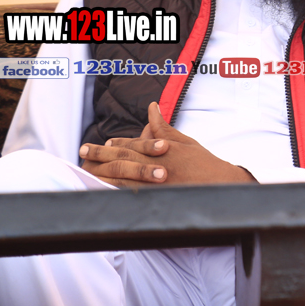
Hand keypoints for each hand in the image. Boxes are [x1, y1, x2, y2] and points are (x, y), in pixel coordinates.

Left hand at [80, 103, 255, 188]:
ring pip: (124, 177)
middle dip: (101, 154)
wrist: (221, 185)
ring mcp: (157, 183)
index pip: (134, 144)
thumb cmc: (203, 162)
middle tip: (83, 151)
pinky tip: (103, 190)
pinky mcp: (158, 198)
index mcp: (163, 149)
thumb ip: (163, 126)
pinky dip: (116, 191)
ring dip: (103, 172)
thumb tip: (152, 108)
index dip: (116, 143)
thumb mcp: (185, 140)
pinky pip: (132, 194)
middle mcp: (158, 165)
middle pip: (124, 158)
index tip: (104, 142)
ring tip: (87, 170)